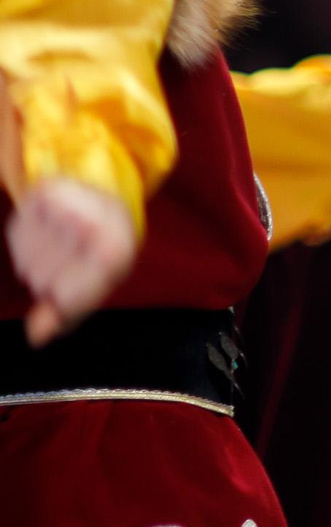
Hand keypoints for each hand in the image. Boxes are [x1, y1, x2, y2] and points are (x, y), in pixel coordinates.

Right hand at [8, 178, 137, 345]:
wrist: (110, 201)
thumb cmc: (103, 252)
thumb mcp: (96, 286)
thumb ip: (66, 314)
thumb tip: (36, 337)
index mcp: (116, 254)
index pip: (67, 296)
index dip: (61, 301)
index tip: (67, 293)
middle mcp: (98, 225)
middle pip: (41, 278)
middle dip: (48, 280)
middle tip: (69, 263)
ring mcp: (73, 205)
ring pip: (27, 257)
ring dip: (36, 260)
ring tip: (61, 247)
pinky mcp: (48, 190)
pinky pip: (18, 233)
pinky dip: (26, 238)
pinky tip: (49, 230)